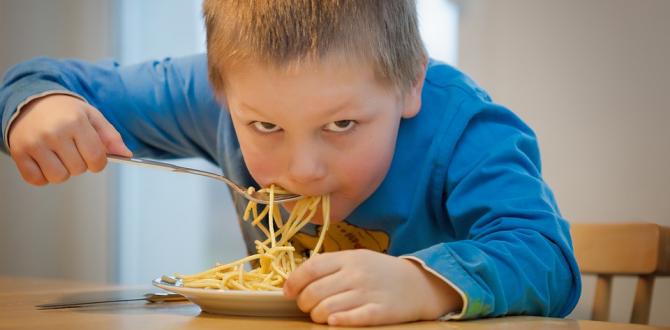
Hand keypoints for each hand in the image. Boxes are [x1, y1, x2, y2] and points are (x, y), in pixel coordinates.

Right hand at [8, 94, 131, 184]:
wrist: (31, 101)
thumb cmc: (64, 111)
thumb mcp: (91, 116)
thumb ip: (110, 136)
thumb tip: (126, 155)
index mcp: (75, 122)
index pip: (96, 158)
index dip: (99, 162)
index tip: (94, 156)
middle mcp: (54, 132)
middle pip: (79, 169)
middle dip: (80, 164)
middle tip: (73, 150)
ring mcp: (34, 143)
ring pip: (58, 177)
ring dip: (63, 171)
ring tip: (59, 155)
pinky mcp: (19, 153)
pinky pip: (37, 180)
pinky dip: (43, 176)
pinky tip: (45, 161)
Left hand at [283, 249, 462, 325]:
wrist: (420, 283)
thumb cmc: (382, 272)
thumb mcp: (358, 258)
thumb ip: (331, 265)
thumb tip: (299, 278)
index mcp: (348, 258)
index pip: (311, 268)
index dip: (294, 281)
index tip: (287, 291)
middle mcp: (356, 274)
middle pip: (315, 292)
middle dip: (305, 303)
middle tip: (308, 307)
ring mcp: (367, 293)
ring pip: (327, 309)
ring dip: (318, 316)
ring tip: (322, 315)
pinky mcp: (378, 311)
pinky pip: (350, 319)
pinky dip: (337, 321)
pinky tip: (333, 321)